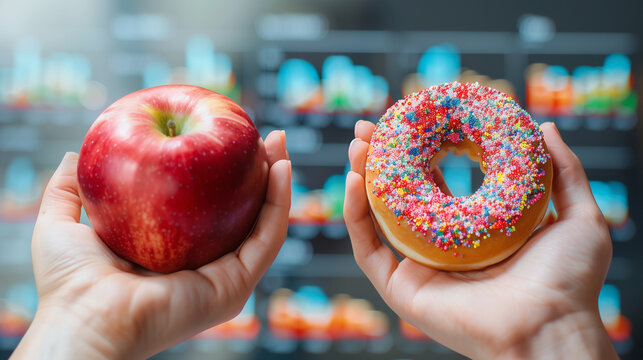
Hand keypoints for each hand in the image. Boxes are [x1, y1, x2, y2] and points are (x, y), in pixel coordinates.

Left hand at [11, 131, 290, 359]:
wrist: (83, 321)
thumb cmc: (69, 283)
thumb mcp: (62, 220)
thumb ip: (68, 187)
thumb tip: (74, 154)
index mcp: (175, 255)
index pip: (209, 209)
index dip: (222, 173)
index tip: (226, 138)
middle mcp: (205, 266)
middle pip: (242, 213)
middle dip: (258, 173)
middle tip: (263, 136)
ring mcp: (224, 278)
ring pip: (263, 224)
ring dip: (277, 182)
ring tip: (278, 143)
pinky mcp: (235, 286)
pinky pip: (266, 240)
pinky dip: (279, 203)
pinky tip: (281, 168)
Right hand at [344, 121, 617, 358]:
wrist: (551, 327)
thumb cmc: (568, 281)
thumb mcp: (577, 215)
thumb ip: (565, 171)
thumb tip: (545, 128)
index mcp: (472, 232)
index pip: (436, 182)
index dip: (421, 149)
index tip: (412, 118)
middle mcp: (440, 247)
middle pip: (399, 196)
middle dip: (382, 159)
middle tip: (372, 127)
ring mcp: (417, 267)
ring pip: (377, 217)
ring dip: (362, 178)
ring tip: (358, 144)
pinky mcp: (400, 288)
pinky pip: (368, 248)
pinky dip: (355, 214)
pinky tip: (355, 180)